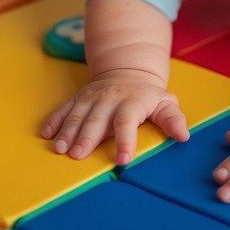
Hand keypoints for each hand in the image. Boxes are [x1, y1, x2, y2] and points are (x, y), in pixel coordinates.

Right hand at [41, 69, 187, 163]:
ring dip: (67, 132)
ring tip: (60, 149)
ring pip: (77, 115)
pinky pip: (63, 108)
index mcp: (132, 102)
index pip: (127, 122)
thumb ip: (173, 119)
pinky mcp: (78, 98)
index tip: (123, 159)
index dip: (125, 141)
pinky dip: (54, 121)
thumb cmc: (148, 95)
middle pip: (96, 120)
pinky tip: (46, 134)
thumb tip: (183, 136)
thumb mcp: (165, 103)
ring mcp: (91, 98)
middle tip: (77, 155)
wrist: (127, 70)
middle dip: (86, 137)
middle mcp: (109, 99)